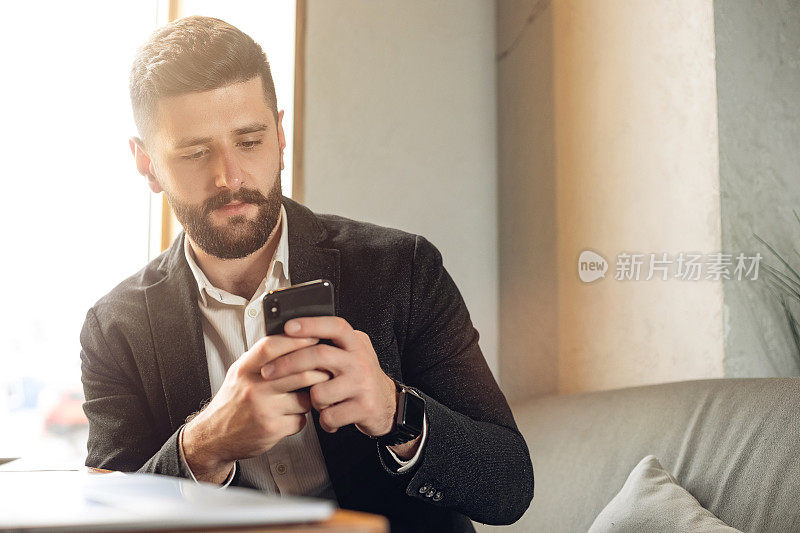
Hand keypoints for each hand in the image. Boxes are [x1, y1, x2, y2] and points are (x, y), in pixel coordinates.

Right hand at [182, 334, 330, 482]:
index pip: (272, 347)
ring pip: (305, 398)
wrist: (214, 436)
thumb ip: (262, 357)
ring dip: (311, 397)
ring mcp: (263, 409)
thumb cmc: (232, 401)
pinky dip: (301, 417)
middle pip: (299, 372)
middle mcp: (253, 388)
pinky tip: (291, 415)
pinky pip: (300, 419)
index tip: (315, 337)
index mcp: (245, 369)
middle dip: (319, 371)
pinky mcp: (272, 429)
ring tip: (304, 395)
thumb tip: (294, 337)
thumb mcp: (240, 372)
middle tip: (327, 369)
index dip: (297, 340)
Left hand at [260, 317, 396, 437]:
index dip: (311, 324)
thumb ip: (330, 343)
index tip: (288, 327)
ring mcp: (363, 384)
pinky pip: (329, 416)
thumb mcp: (352, 353)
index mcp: (355, 344)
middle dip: (288, 364)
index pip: (334, 326)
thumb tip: (292, 332)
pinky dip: (325, 421)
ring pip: (319, 392)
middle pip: (319, 356)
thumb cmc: (360, 378)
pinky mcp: (364, 408)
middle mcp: (361, 360)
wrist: (389, 405)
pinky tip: (331, 418)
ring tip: (321, 402)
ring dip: (312, 402)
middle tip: (267, 372)